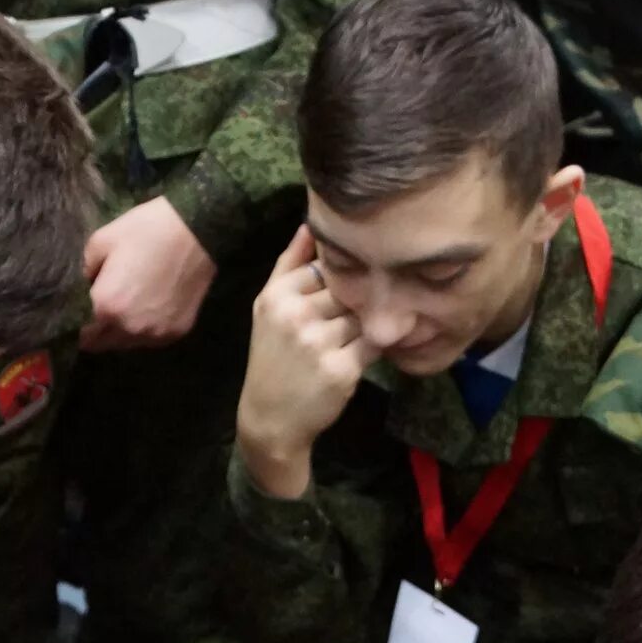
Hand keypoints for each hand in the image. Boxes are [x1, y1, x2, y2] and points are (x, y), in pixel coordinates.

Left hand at [80, 197, 216, 351]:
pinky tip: (147, 309)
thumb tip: (84, 286)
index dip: (75, 325)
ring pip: (125, 344)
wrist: (197, 232)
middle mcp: (128, 328)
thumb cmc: (146, 231)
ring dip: (119, 332)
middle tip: (98, 311)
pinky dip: (143, 330)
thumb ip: (84, 270)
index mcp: (105, 306)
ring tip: (124, 309)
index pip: (80, 333)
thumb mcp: (101, 240)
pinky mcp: (175, 333)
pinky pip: (150, 339)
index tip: (77, 314)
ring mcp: (154, 334)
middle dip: (95, 331)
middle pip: (100, 344)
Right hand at [237, 227, 377, 498]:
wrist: (271, 419)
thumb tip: (310, 223)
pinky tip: (357, 356)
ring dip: (366, 324)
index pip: (327, 265)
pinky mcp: (342, 369)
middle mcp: (296, 315)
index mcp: (277, 295)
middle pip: (349, 288)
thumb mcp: (268, 308)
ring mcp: (320, 343)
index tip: (337, 294)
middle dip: (356, 301)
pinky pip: (374, 342)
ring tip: (349, 339)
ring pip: (364, 314)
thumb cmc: (273, 359)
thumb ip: (288, 265)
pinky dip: (373, 346)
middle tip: (348, 318)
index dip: (339, 278)